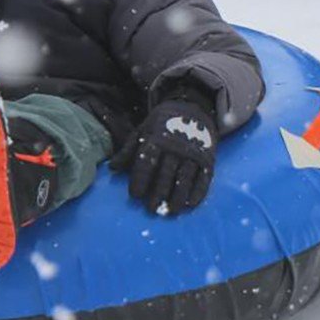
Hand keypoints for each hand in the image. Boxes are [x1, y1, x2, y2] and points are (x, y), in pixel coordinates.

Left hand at [109, 100, 216, 214]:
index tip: (134, 196)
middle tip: (151, 209)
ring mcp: (193, 153)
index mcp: (156, 139)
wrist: (192, 107)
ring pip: (185, 179)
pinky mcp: (207, 159)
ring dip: (177, 197)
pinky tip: (190, 205)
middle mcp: (175, 147)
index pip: (146, 162)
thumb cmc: (162, 123)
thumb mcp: (143, 130)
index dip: (139, 180)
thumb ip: (128, 150)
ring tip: (170, 212)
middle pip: (166, 174)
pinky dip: (198, 193)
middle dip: (158, 193)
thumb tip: (112, 168)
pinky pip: (203, 178)